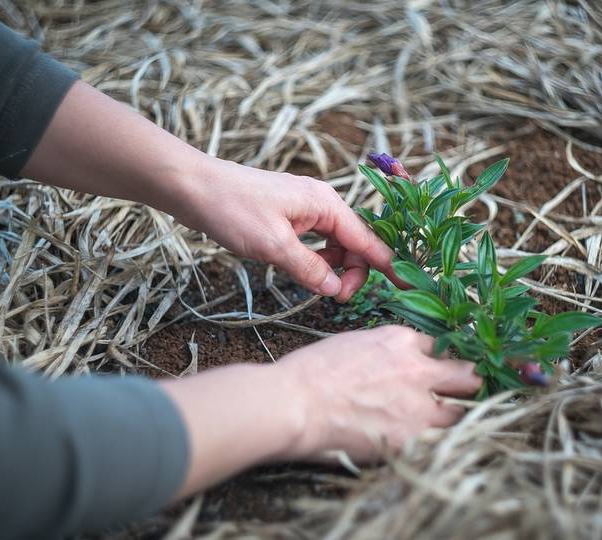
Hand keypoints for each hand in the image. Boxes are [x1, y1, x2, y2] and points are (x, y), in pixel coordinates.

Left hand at [170, 156, 399, 301]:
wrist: (194, 186)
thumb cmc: (233, 209)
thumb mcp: (274, 246)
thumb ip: (310, 269)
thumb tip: (336, 290)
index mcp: (327, 204)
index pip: (368, 240)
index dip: (388, 266)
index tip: (408, 287)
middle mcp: (322, 204)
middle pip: (355, 244)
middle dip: (353, 272)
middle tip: (336, 298)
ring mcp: (305, 209)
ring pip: (335, 244)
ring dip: (333, 267)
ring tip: (319, 287)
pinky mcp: (289, 217)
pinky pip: (316, 242)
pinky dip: (316, 259)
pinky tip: (304, 272)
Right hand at [276, 325, 481, 460]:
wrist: (295, 404)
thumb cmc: (311, 373)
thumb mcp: (354, 344)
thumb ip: (385, 352)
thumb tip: (394, 366)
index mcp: (401, 341)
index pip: (439, 347)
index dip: (437, 362)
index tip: (435, 372)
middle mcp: (418, 369)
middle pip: (466, 375)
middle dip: (465, 384)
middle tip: (461, 395)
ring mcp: (419, 406)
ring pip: (460, 412)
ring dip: (451, 418)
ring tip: (438, 425)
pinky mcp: (412, 439)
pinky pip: (439, 443)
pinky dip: (432, 444)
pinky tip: (420, 445)